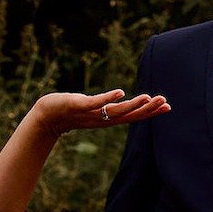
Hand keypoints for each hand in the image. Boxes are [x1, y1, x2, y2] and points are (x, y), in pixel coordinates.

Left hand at [32, 89, 169, 136]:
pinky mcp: (79, 105)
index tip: (167, 107)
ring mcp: (90, 113)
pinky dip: (108, 99)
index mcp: (106, 119)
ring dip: (133, 105)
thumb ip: (106, 106)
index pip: (132, 116)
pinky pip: (96, 102)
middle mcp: (102, 119)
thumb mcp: (92, 109)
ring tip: (149, 98)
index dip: (150, 112)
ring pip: (116, 111)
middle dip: (148, 110)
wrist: (45, 117)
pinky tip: (120, 92)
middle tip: (166, 103)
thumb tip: (119, 100)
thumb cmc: (68, 111)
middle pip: (129, 116)